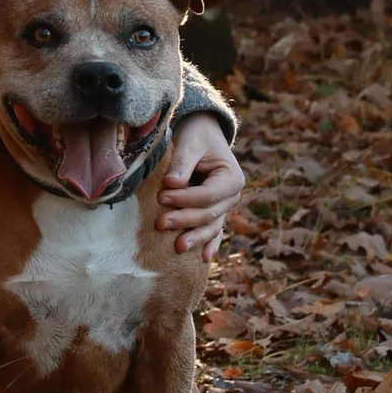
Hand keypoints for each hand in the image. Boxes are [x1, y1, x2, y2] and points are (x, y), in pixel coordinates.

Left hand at [158, 115, 244, 256]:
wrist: (202, 134)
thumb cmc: (196, 135)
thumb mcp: (191, 142)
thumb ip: (182, 162)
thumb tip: (171, 183)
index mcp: (232, 178)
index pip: (208, 195)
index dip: (185, 199)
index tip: (161, 197)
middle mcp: (232, 196)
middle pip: (209, 214)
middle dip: (184, 220)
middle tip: (159, 224)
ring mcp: (224, 207)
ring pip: (211, 227)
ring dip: (195, 238)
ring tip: (177, 248)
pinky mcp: (214, 212)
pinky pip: (213, 231)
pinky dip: (209, 244)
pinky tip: (202, 259)